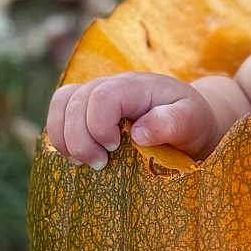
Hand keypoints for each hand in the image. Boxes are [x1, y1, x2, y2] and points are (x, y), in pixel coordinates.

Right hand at [45, 72, 219, 167]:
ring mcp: (95, 95)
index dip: (98, 125)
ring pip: (61, 105)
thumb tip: (138, 134)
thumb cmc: (190, 120)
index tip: (113, 148)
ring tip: (84, 163)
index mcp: (135, 86)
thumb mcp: (191, 121)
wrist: (186, 120)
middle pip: (75, 102)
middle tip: (100, 165)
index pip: (102, 96)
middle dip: (80, 139)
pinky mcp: (86, 109)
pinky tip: (76, 157)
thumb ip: (170, 123)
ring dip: (64, 138)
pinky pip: (59, 113)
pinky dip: (60, 136)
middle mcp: (110, 85)